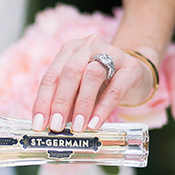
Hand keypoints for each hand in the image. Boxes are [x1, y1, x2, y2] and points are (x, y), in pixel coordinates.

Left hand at [31, 35, 156, 132]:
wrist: (137, 72)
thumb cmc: (101, 83)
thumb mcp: (79, 89)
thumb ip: (66, 102)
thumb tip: (51, 126)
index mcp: (69, 51)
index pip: (51, 77)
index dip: (43, 101)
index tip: (37, 124)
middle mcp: (88, 47)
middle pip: (69, 72)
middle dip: (60, 102)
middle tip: (56, 126)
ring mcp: (112, 53)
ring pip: (91, 75)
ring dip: (82, 104)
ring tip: (77, 128)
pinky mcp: (131, 67)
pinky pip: (115, 89)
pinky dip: (103, 108)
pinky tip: (95, 124)